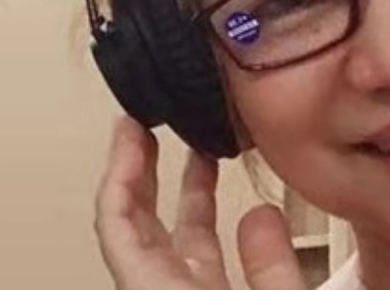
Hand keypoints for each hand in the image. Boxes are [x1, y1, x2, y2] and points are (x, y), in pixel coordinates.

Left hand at [95, 117, 306, 288]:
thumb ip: (271, 269)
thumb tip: (261, 210)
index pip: (118, 227)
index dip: (118, 172)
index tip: (129, 126)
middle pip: (139, 225)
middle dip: (140, 168)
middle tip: (147, 121)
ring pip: (175, 236)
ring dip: (182, 186)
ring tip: (196, 140)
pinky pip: (201, 252)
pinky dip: (209, 214)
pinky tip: (230, 195)